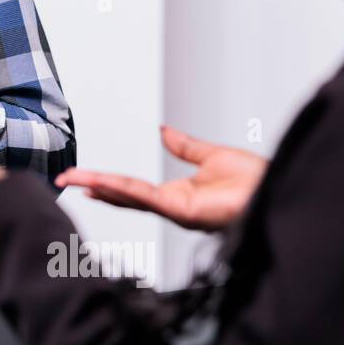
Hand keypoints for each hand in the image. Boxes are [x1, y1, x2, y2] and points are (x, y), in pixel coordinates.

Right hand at [55, 125, 266, 230]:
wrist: (280, 187)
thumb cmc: (259, 182)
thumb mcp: (211, 155)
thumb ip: (185, 146)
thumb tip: (164, 132)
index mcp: (178, 196)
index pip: (134, 189)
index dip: (108, 183)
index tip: (84, 179)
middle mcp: (174, 207)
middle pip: (124, 195)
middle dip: (92, 186)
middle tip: (63, 178)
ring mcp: (177, 212)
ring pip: (130, 197)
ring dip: (99, 187)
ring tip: (73, 179)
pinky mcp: (185, 212)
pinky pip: (146, 198)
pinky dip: (121, 190)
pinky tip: (102, 183)